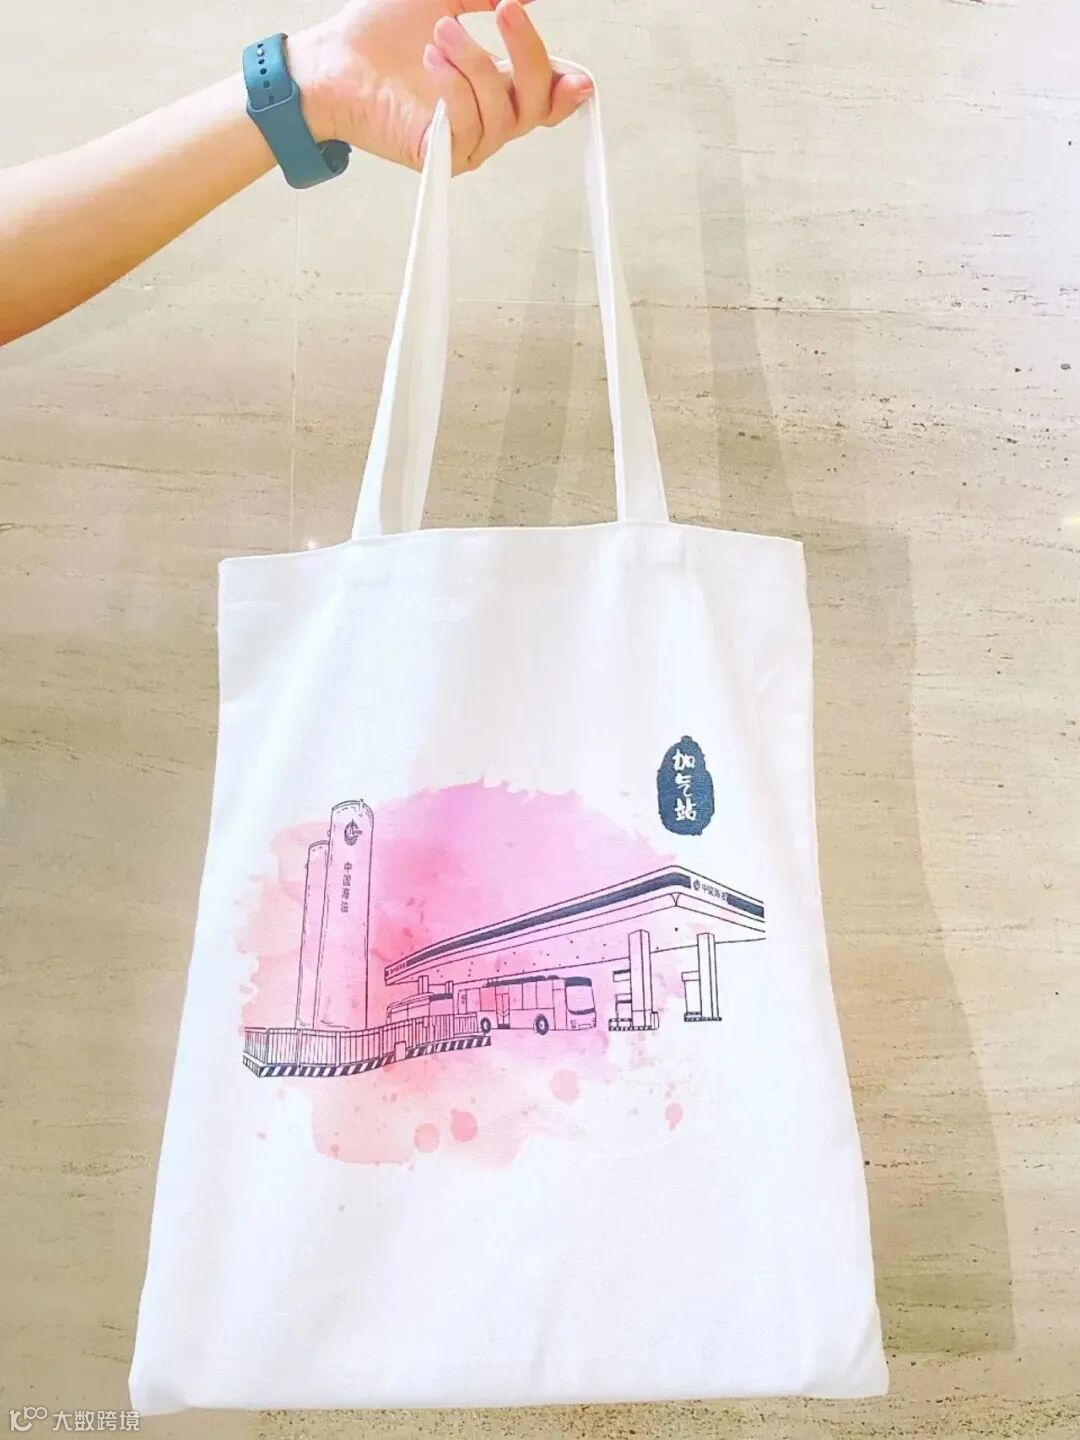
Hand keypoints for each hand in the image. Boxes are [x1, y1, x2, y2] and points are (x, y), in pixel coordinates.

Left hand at [288, 0, 592, 175]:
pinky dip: (456, 92)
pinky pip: (469, 131)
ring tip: (441, 33)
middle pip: (538, 106)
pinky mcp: (438, 157)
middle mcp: (486, 120)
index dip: (567, 88)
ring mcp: (464, 142)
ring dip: (477, 64)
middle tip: (507, 6)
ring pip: (504, 116)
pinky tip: (432, 63)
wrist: (330, 59)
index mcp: (494, 86)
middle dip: (531, 54)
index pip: (548, 98)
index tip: (575, 70)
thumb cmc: (378, 33)